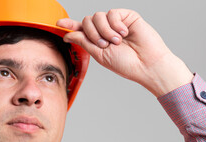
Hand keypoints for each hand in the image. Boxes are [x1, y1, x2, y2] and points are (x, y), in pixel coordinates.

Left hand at [57, 9, 192, 96]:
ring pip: (97, 16)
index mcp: (97, 41)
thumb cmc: (125, 63)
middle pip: (86, 21)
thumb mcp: (99, 55)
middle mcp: (105, 30)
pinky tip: (124, 33)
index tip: (59, 23)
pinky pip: (111, 13)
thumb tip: (68, 34)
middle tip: (104, 45)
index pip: (81, 30)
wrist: (146, 64)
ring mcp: (115, 23)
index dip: (70, 26)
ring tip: (116, 41)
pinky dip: (115, 25)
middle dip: (91, 33)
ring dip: (104, 31)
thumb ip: (84, 42)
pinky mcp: (126, 16)